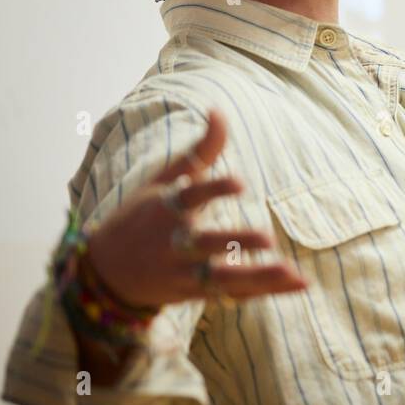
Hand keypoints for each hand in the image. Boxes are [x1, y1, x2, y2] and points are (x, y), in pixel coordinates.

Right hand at [87, 108, 307, 310]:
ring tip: (290, 270)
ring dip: (257, 276)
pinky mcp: (196, 293)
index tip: (240, 182)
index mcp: (164, 209)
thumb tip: (218, 110)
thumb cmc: (141, 217)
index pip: (189, 196)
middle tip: (267, 237)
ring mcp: (183, 272)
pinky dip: (268, 290)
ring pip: (222, 278)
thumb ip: (199, 151)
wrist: (104, 274)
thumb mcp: (162, 180)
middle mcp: (173, 242)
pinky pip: (235, 293)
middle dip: (235, 242)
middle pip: (206, 244)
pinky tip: (300, 282)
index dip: (213, 189)